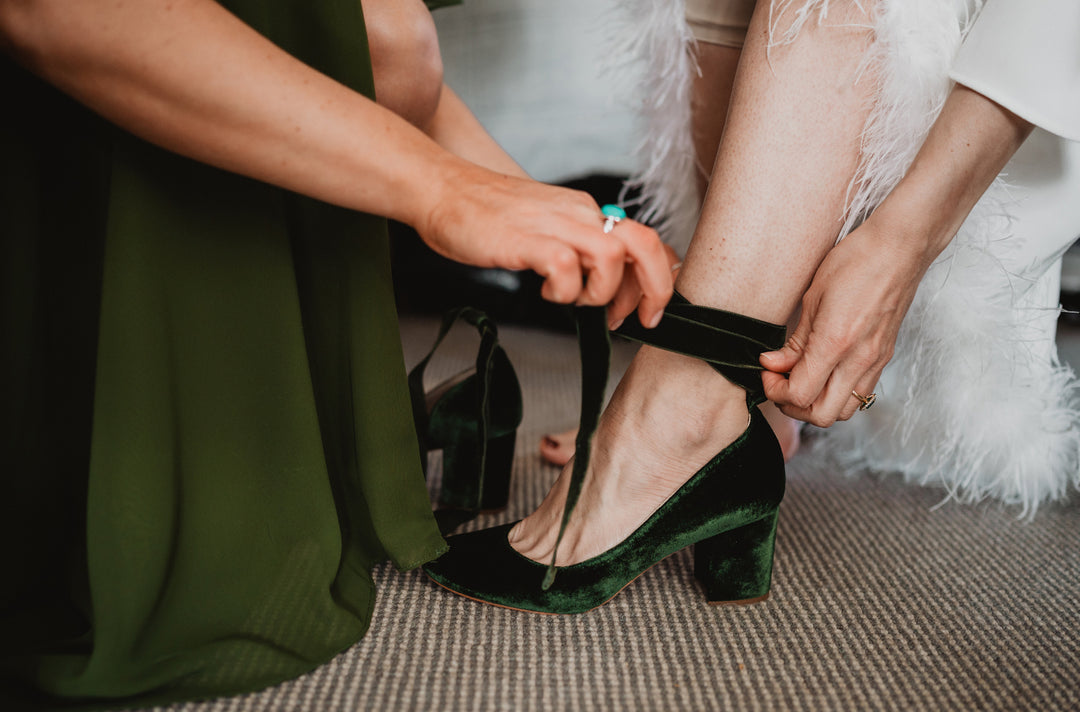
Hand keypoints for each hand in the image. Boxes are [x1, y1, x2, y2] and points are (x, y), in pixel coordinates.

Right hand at [416, 161, 673, 328]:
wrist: (444, 190)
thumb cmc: (490, 216)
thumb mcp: (548, 228)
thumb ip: (578, 249)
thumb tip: (607, 284)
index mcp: (587, 212)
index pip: (645, 240)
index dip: (658, 279)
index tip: (646, 309)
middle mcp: (579, 213)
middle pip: (643, 244)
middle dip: (654, 289)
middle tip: (637, 320)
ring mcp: (554, 224)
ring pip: (611, 257)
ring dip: (601, 293)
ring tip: (574, 300)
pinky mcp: (527, 239)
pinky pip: (565, 267)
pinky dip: (564, 291)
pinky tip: (546, 292)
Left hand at [759, 221, 925, 425]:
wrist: (899, 248)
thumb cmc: (855, 262)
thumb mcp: (813, 297)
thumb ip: (794, 340)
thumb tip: (773, 364)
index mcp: (836, 343)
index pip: (800, 395)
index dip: (775, 391)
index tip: (766, 372)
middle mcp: (859, 360)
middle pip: (822, 415)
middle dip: (793, 406)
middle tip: (778, 383)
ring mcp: (875, 362)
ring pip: (844, 411)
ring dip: (816, 405)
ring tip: (800, 379)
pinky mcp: (884, 357)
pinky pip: (860, 394)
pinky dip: (837, 394)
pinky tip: (823, 372)